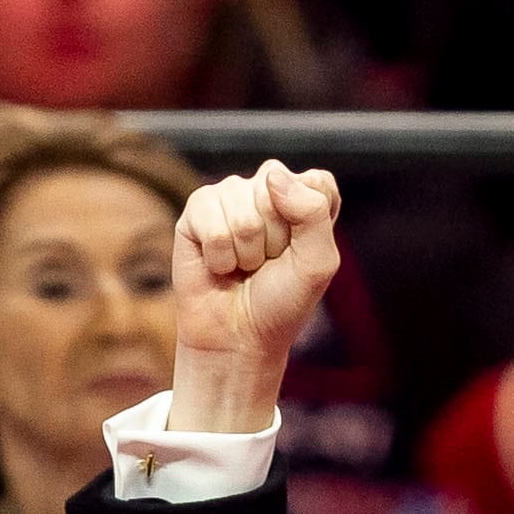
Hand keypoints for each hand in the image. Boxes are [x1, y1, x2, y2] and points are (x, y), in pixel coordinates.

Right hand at [168, 161, 345, 437]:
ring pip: (241, 206)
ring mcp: (229, 197)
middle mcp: (267, 191)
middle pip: (274, 188)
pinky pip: (210, 219)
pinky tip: (218, 266)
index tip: (301, 254)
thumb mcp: (318, 262)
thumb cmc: (282, 301)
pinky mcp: (196, 210)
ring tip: (243, 266)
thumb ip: (313, 212)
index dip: (310, 223)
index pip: (316, 182)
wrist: (239, 336)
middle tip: (267, 264)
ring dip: (246, 250)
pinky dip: (219, 254)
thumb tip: (272, 176)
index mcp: (305, 199)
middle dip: (275, 237)